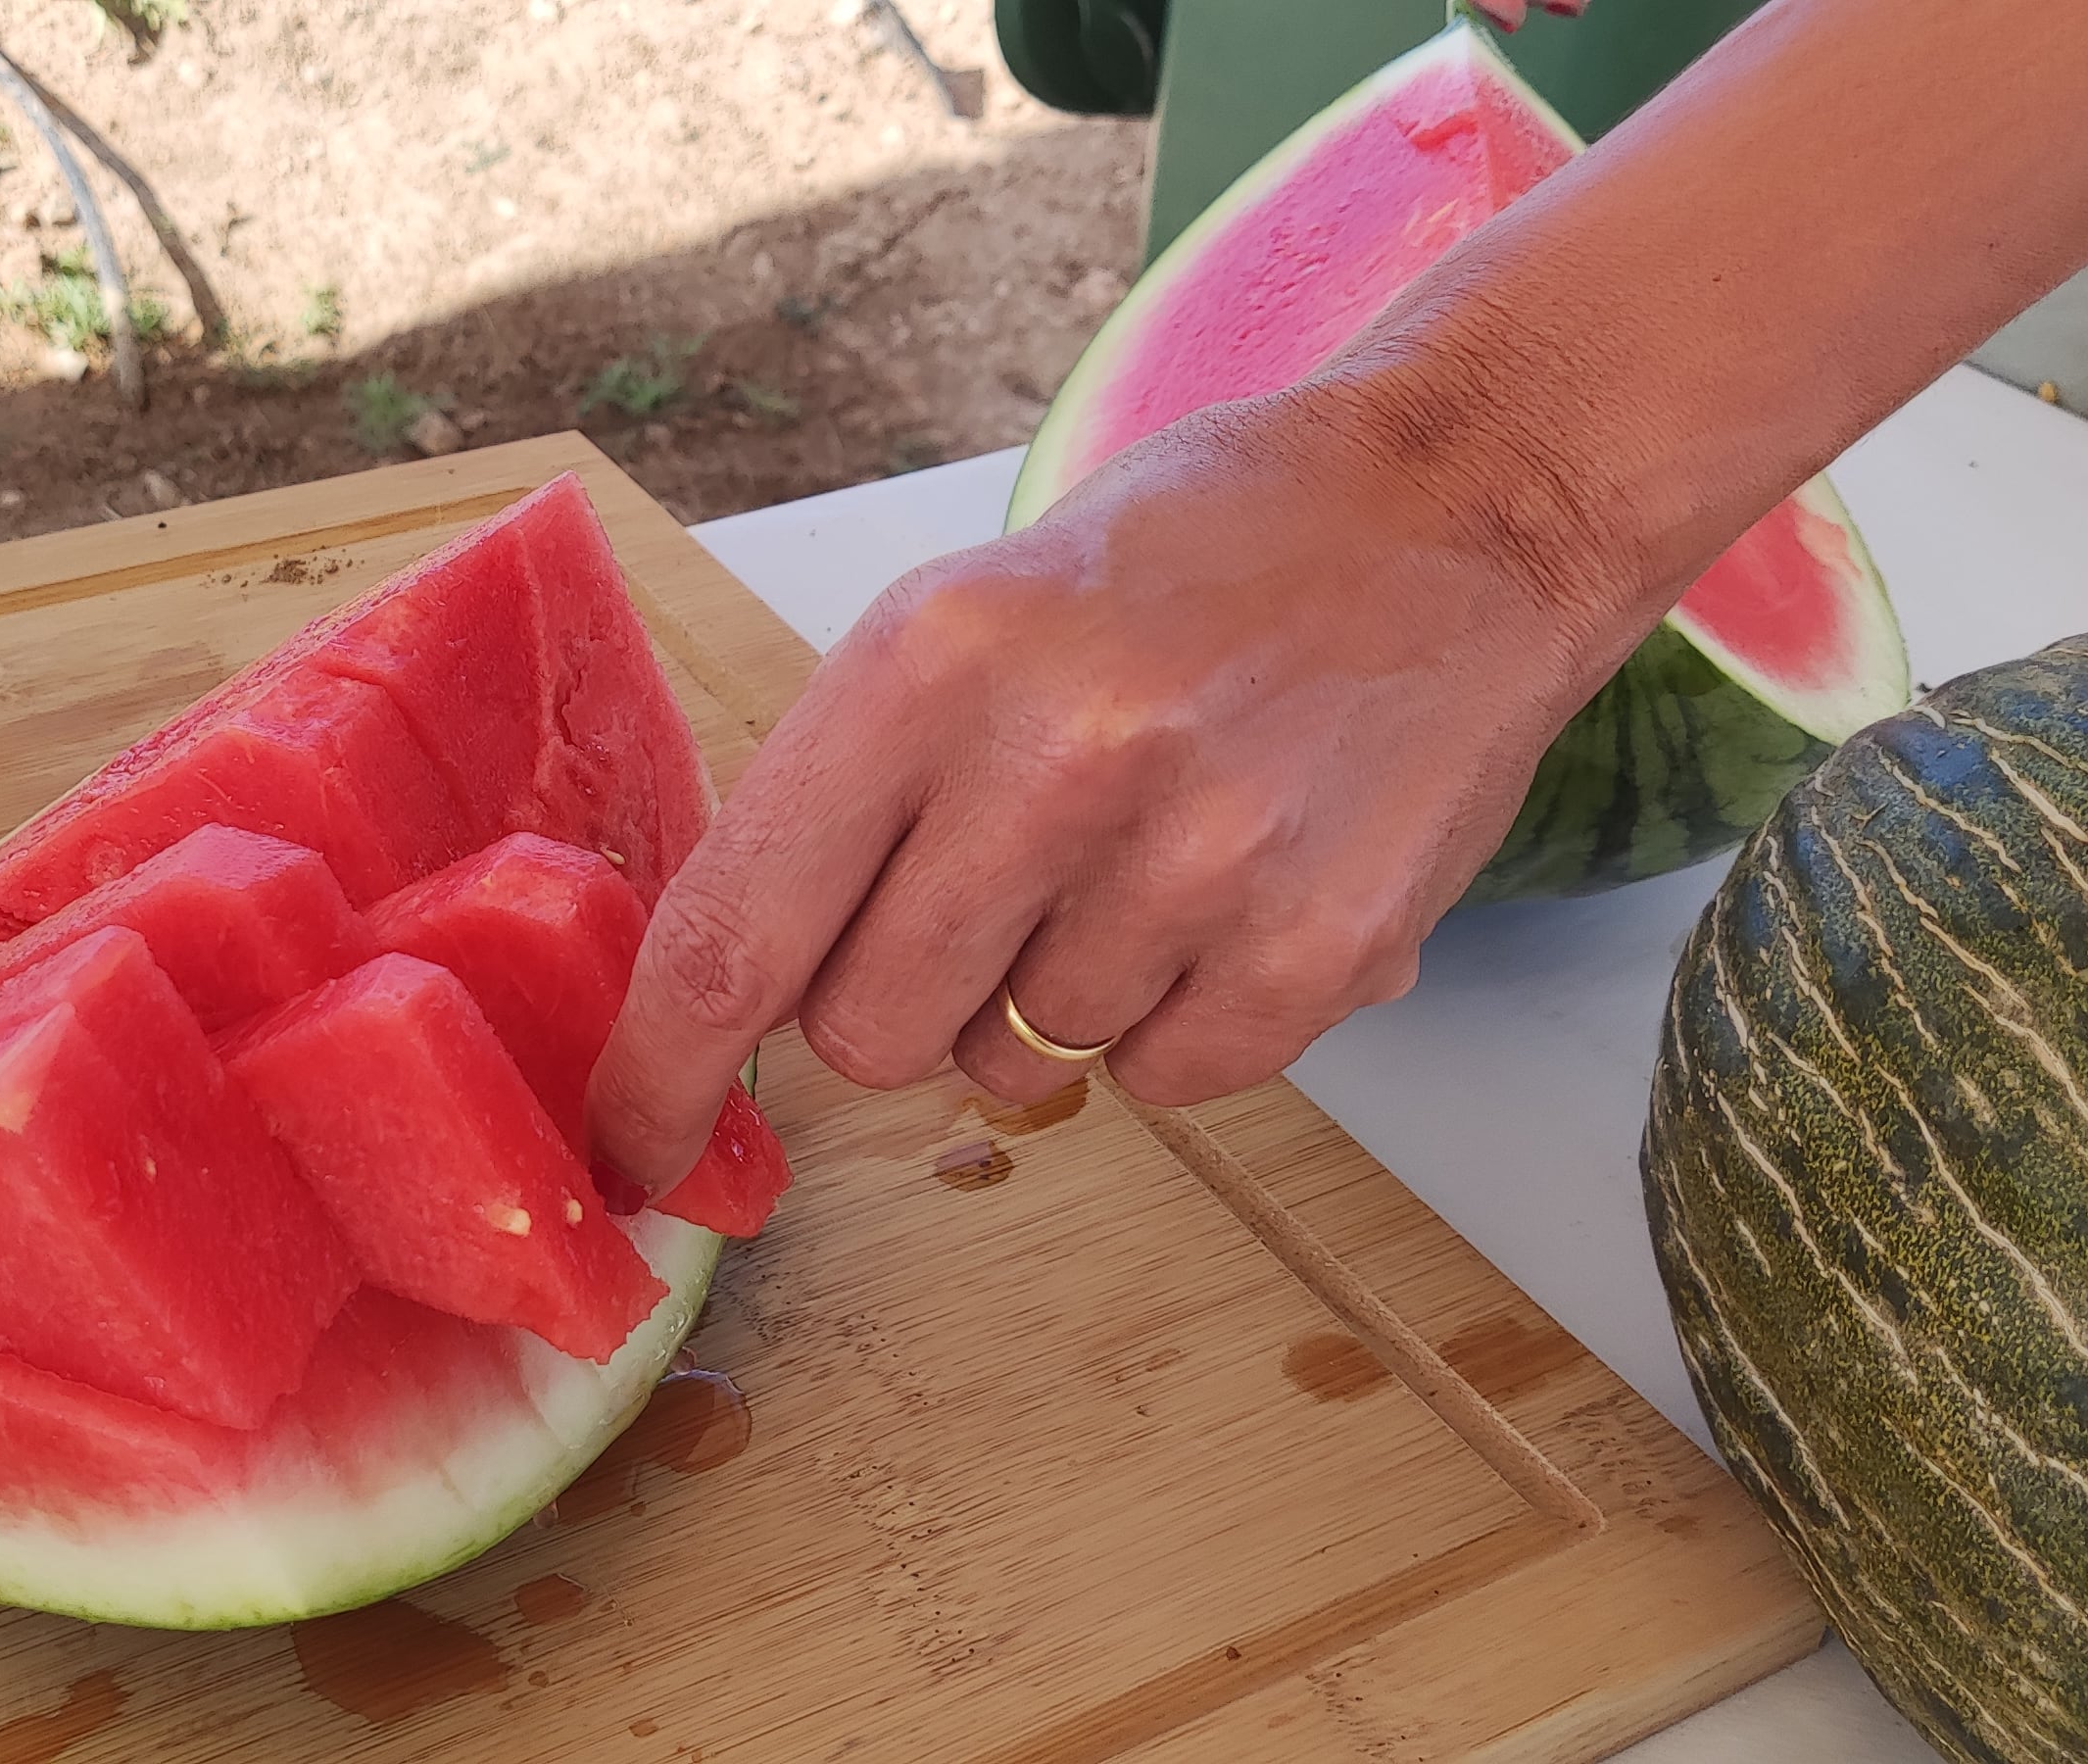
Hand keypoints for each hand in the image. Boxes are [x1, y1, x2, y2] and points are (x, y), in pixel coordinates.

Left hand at [584, 370, 1648, 1184]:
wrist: (1461, 507)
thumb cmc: (1194, 560)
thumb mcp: (978, 611)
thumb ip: (857, 788)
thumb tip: (736, 996)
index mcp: (928, 657)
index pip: (737, 927)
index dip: (661, 1070)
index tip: (626, 1149)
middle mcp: (1052, 758)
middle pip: (870, 1035)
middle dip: (901, 1000)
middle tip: (996, 888)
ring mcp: (1196, 861)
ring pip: (1019, 1066)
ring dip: (1055, 997)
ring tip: (1151, 849)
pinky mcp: (1319, 948)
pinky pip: (1165, 1081)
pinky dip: (1180, 1019)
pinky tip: (1238, 889)